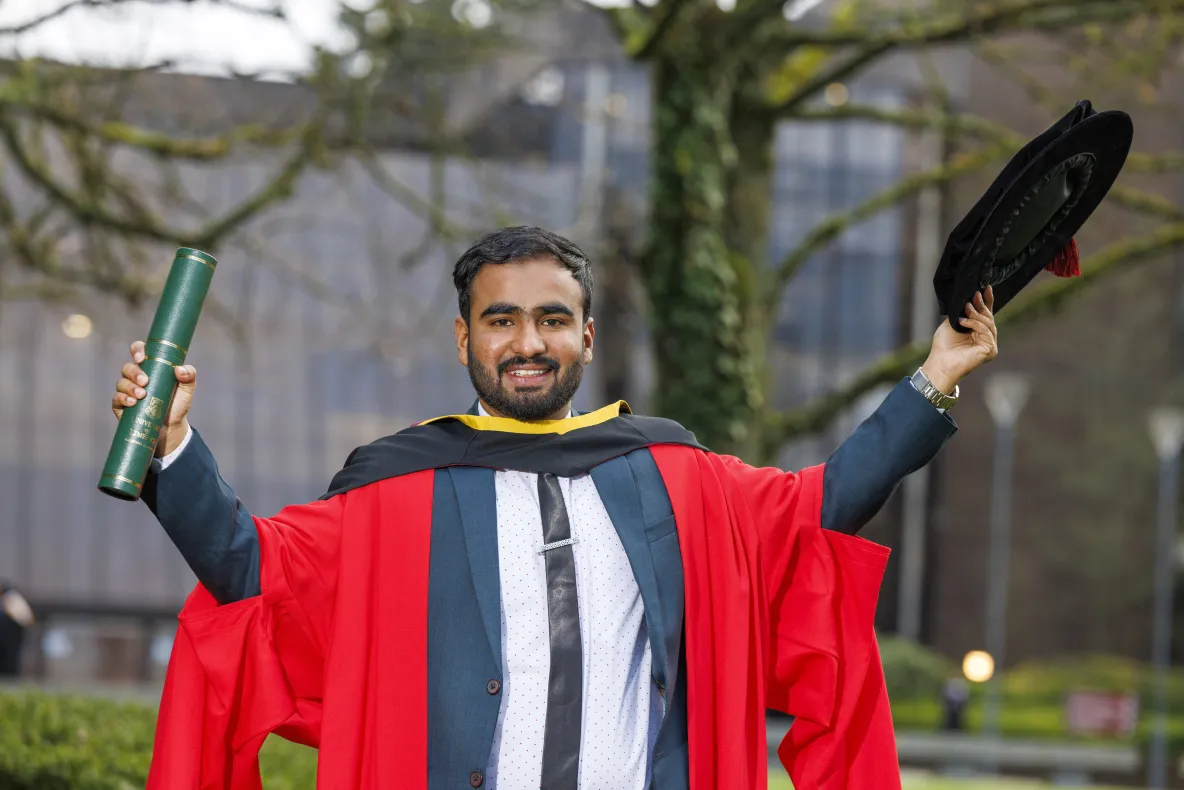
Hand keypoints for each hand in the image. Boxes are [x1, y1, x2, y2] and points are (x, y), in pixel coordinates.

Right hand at [111, 340, 196, 456]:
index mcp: (151, 367)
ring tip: (142, 395)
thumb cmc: (178, 403)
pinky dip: (123, 398)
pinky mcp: (121, 405)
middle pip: (128, 367)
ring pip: (121, 382)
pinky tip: (132, 402)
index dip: (137, 350)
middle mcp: (136, 376)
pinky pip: (116, 398)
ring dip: (130, 387)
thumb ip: (189, 376)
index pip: (139, 351)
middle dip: (134, 372)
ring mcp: (127, 390)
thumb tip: (179, 370)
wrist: (171, 427)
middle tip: (145, 381)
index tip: (142, 358)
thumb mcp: (187, 389)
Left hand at [921, 286, 998, 393]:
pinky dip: (975, 325)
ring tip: (967, 308)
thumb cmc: (944, 346)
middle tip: (974, 295)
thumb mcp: (952, 323)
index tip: (986, 287)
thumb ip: (962, 313)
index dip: (987, 301)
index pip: (985, 314)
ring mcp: (990, 344)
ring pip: (988, 323)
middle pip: (988, 317)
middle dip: (981, 305)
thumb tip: (968, 299)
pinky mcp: (991, 350)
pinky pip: (986, 332)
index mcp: (977, 331)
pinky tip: (964, 322)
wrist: (940, 362)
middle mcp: (986, 337)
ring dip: (976, 314)